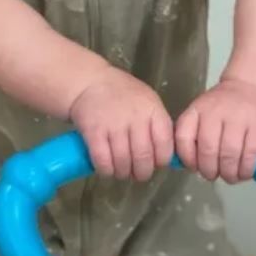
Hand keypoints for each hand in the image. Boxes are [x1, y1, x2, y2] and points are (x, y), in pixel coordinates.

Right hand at [70, 67, 172, 181]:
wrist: (90, 82)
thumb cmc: (123, 94)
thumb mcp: (148, 101)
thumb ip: (157, 125)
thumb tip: (164, 155)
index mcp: (153, 111)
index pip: (165, 146)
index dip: (161, 161)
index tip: (155, 164)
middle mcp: (136, 118)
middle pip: (144, 158)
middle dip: (142, 173)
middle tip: (137, 173)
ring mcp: (114, 125)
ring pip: (123, 163)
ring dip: (123, 173)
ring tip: (121, 171)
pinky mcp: (94, 132)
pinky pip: (103, 162)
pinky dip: (106, 170)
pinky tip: (106, 168)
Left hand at [175, 78, 255, 182]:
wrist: (253, 86)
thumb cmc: (225, 105)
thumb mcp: (204, 111)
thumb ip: (195, 133)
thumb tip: (189, 164)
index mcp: (198, 109)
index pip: (184, 137)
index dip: (188, 158)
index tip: (194, 168)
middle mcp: (216, 112)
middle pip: (208, 150)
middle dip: (209, 170)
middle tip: (213, 176)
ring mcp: (239, 118)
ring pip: (229, 155)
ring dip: (228, 173)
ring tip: (230, 177)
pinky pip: (250, 155)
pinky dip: (246, 170)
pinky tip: (244, 173)